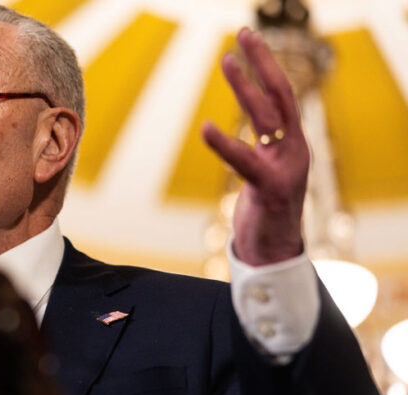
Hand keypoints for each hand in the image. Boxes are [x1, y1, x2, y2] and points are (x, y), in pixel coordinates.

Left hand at [201, 28, 308, 265]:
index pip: (281, 96)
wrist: (274, 254)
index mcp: (291, 144)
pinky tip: (206, 128)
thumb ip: (255, 153)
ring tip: (227, 61)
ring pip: (266, 118)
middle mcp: (293, 149)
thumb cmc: (264, 214)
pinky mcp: (270, 189)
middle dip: (263, 62)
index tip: (248, 41)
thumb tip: (242, 135)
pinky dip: (226, 144)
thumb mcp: (261, 175)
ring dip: (246, 87)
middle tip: (244, 34)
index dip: (266, 67)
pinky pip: (246, 162)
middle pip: (279, 95)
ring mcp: (285, 168)